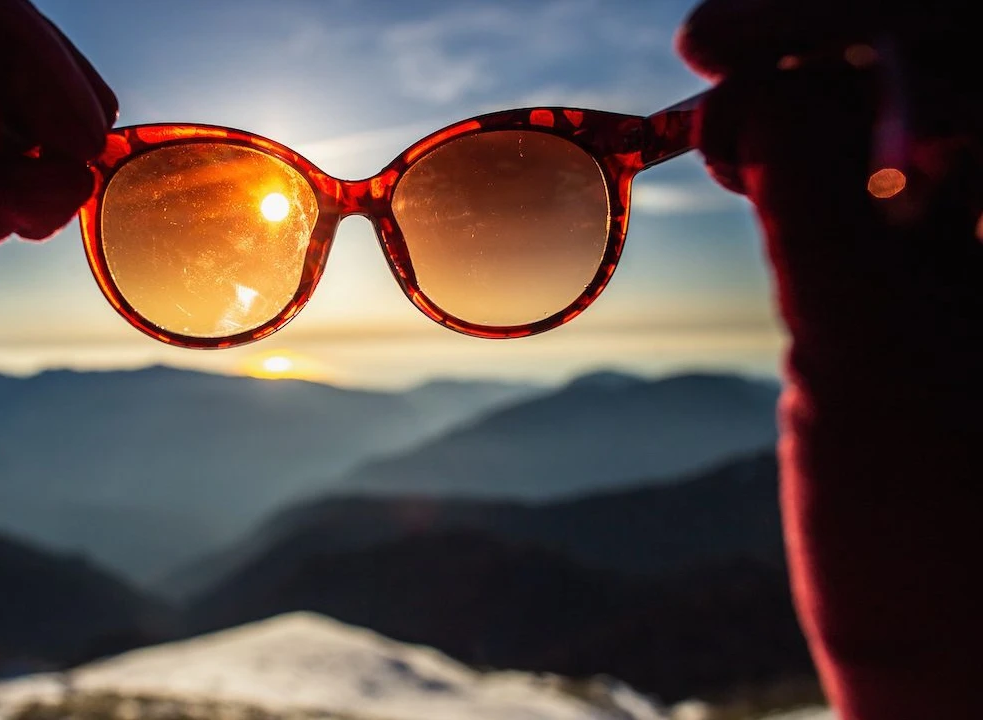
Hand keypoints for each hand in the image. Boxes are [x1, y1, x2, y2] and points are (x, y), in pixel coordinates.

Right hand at [677, 2, 980, 717]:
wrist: (954, 660)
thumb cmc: (936, 539)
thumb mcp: (870, 363)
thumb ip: (821, 219)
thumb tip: (765, 92)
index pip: (958, 55)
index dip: (841, 29)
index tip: (717, 35)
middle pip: (926, 73)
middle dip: (813, 50)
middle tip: (705, 56)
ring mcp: (972, 259)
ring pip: (888, 127)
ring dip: (793, 100)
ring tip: (708, 112)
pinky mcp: (919, 297)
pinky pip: (858, 191)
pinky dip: (791, 162)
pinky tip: (732, 157)